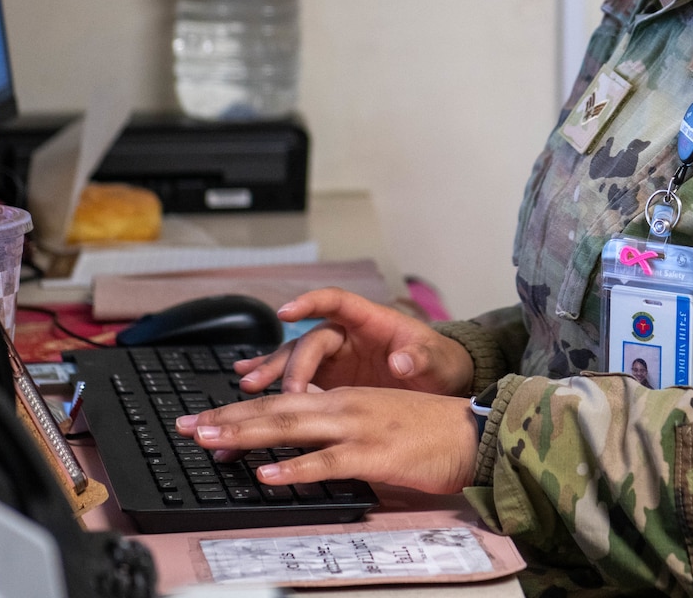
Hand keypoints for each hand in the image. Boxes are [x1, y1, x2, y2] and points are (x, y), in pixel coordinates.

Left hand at [175, 387, 478, 493]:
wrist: (470, 431)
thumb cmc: (425, 430)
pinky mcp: (373, 453)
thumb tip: (299, 449)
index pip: (279, 400)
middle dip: (227, 419)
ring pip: (292, 427)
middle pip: (275, 409)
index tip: (203, 420)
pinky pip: (327, 461)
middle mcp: (342, 405)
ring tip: (213, 442)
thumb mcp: (373, 420)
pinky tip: (268, 474)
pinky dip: (294, 468)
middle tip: (188, 428)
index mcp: (341, 397)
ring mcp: (357, 427)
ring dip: (248, 435)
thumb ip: (336, 430)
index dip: (238, 410)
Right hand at [233, 287, 473, 395]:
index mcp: (373, 320)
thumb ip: (422, 359)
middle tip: (280, 389)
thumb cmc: (441, 364)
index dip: (311, 303)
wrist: (443, 385)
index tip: (287, 311)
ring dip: (273, 370)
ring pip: (296, 358)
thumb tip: (403, 361)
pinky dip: (276, 380)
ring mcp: (338, 357)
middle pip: (310, 339)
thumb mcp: (439, 362)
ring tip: (249, 383)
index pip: (336, 302)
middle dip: (290, 361)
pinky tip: (250, 383)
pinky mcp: (332, 378)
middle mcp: (349, 334)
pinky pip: (298, 376)